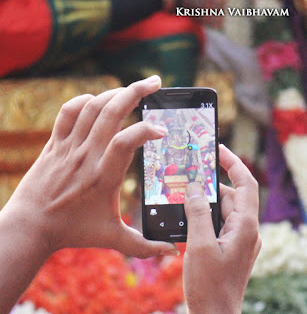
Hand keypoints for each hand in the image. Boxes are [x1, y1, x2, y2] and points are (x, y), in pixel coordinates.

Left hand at [3, 75, 176, 257]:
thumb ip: (144, 246)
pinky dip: (83, 101)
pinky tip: (97, 101)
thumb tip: (171, 252)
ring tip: (131, 90)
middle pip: (111, 112)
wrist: (30, 226)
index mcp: (103, 177)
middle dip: (136, 91)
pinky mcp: (54, 144)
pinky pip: (67, 112)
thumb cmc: (72, 231)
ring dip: (114, 93)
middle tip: (155, 82)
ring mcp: (68, 147)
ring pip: (91, 107)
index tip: (162, 130)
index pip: (127, 142)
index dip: (147, 130)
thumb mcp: (112, 239)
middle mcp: (86, 156)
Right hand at [183, 145, 260, 313]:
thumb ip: (197, 213)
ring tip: (183, 196)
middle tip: (189, 175)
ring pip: (222, 209)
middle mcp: (246, 230)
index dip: (234, 163)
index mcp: (245, 226)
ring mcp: (238, 238)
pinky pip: (218, 222)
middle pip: (230, 196)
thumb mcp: (199, 244)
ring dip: (204, 202)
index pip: (245, 184)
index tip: (218, 150)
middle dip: (210, 185)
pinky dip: (204, 215)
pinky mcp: (229, 245)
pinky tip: (187, 216)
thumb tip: (194, 188)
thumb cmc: (209, 284)